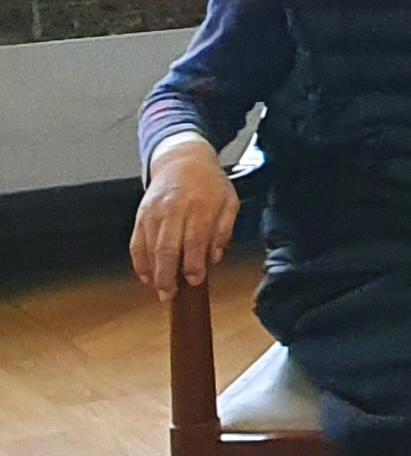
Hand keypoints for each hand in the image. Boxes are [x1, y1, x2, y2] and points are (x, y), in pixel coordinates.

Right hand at [131, 135, 240, 298]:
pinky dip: (139, 261)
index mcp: (199, 206)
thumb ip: (223, 231)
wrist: (182, 160)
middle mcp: (173, 209)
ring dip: (152, 272)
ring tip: (160, 291)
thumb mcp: (229, 202)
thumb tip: (213, 258)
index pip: (194, 240)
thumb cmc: (209, 184)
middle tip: (170, 295)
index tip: (195, 281)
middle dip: (167, 274)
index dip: (193, 263)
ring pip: (148, 247)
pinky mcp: (140, 215)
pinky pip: (136, 242)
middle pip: (166, 246)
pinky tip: (146, 276)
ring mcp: (153, 212)